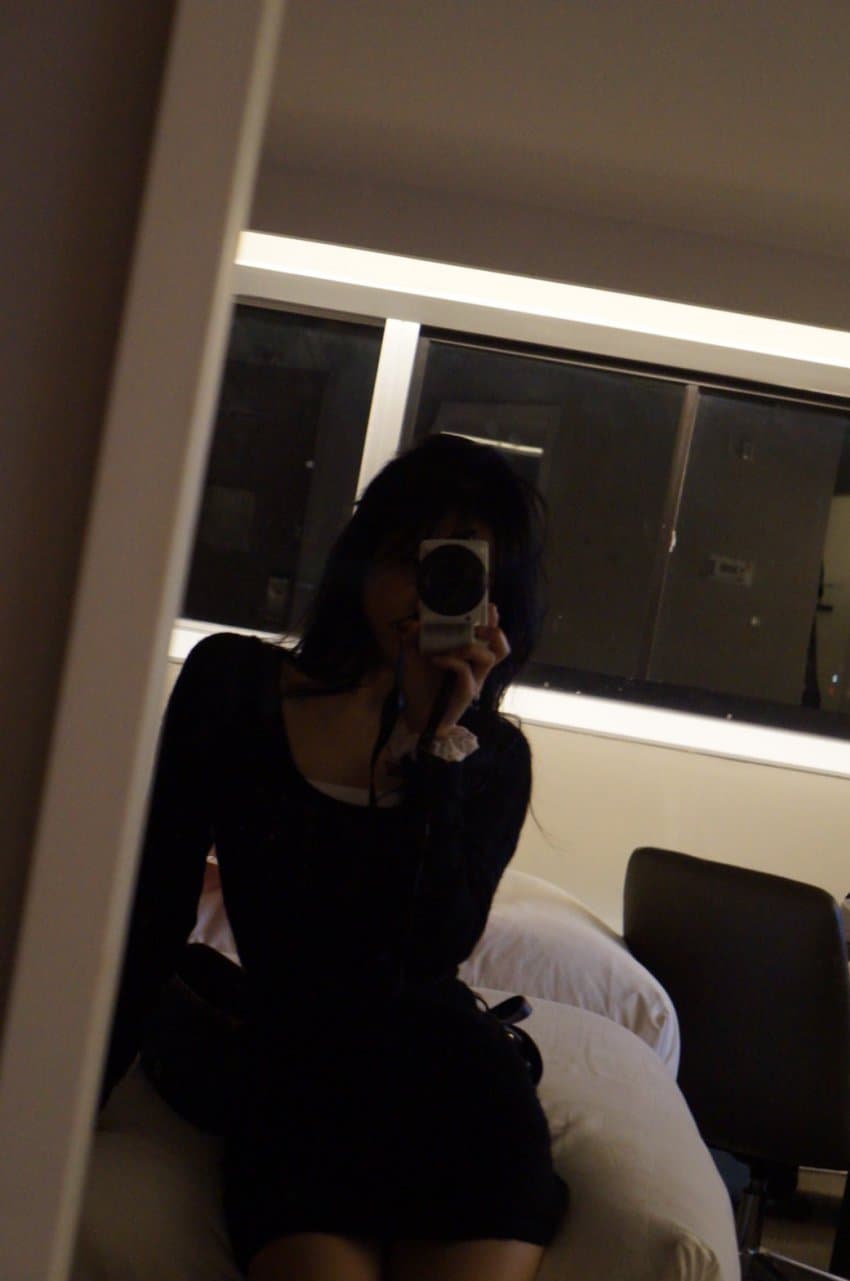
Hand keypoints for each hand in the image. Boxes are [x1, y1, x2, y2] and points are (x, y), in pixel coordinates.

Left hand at [396, 604, 509, 736]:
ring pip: (489, 658)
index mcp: (468, 657)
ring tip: (452, 647)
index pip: (489, 637)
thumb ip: (413, 637)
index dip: (493, 621)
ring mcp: (473, 680)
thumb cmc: (418, 684)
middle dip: (494, 631)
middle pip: (501, 648)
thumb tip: (416, 622)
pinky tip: (435, 659)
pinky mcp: (466, 693)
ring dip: (471, 647)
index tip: (489, 606)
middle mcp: (475, 668)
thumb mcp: (412, 655)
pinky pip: (466, 672)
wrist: (415, 713)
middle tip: (478, 625)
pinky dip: (452, 661)